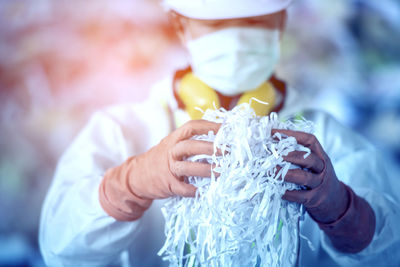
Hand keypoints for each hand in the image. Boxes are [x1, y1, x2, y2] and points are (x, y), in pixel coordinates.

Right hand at [100, 120, 219, 220]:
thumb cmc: (161, 159)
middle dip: (209, 148)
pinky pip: (183, 188)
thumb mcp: (172, 145)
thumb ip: (189, 141)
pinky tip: (206, 191)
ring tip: (222, 172)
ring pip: (187, 168)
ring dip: (206, 170)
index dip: (209, 126)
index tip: (225, 128)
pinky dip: (195, 190)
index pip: (191, 127)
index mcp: (173, 138)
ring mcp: (168, 169)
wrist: (136, 176)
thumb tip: (219, 136)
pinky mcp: (168, 185)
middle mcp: (170, 151)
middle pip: (190, 146)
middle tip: (227, 151)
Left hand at [272, 129, 348, 223]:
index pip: (310, 140)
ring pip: (304, 177)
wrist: (336, 201)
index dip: (293, 135)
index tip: (275, 132)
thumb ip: (301, 154)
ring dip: (287, 174)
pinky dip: (289, 194)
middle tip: (276, 154)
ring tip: (273, 171)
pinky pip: (301, 196)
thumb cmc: (318, 178)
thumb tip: (274, 144)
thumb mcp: (315, 164)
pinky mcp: (314, 199)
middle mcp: (322, 168)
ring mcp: (319, 184)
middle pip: (309, 159)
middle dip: (291, 155)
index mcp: (321, 156)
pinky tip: (280, 191)